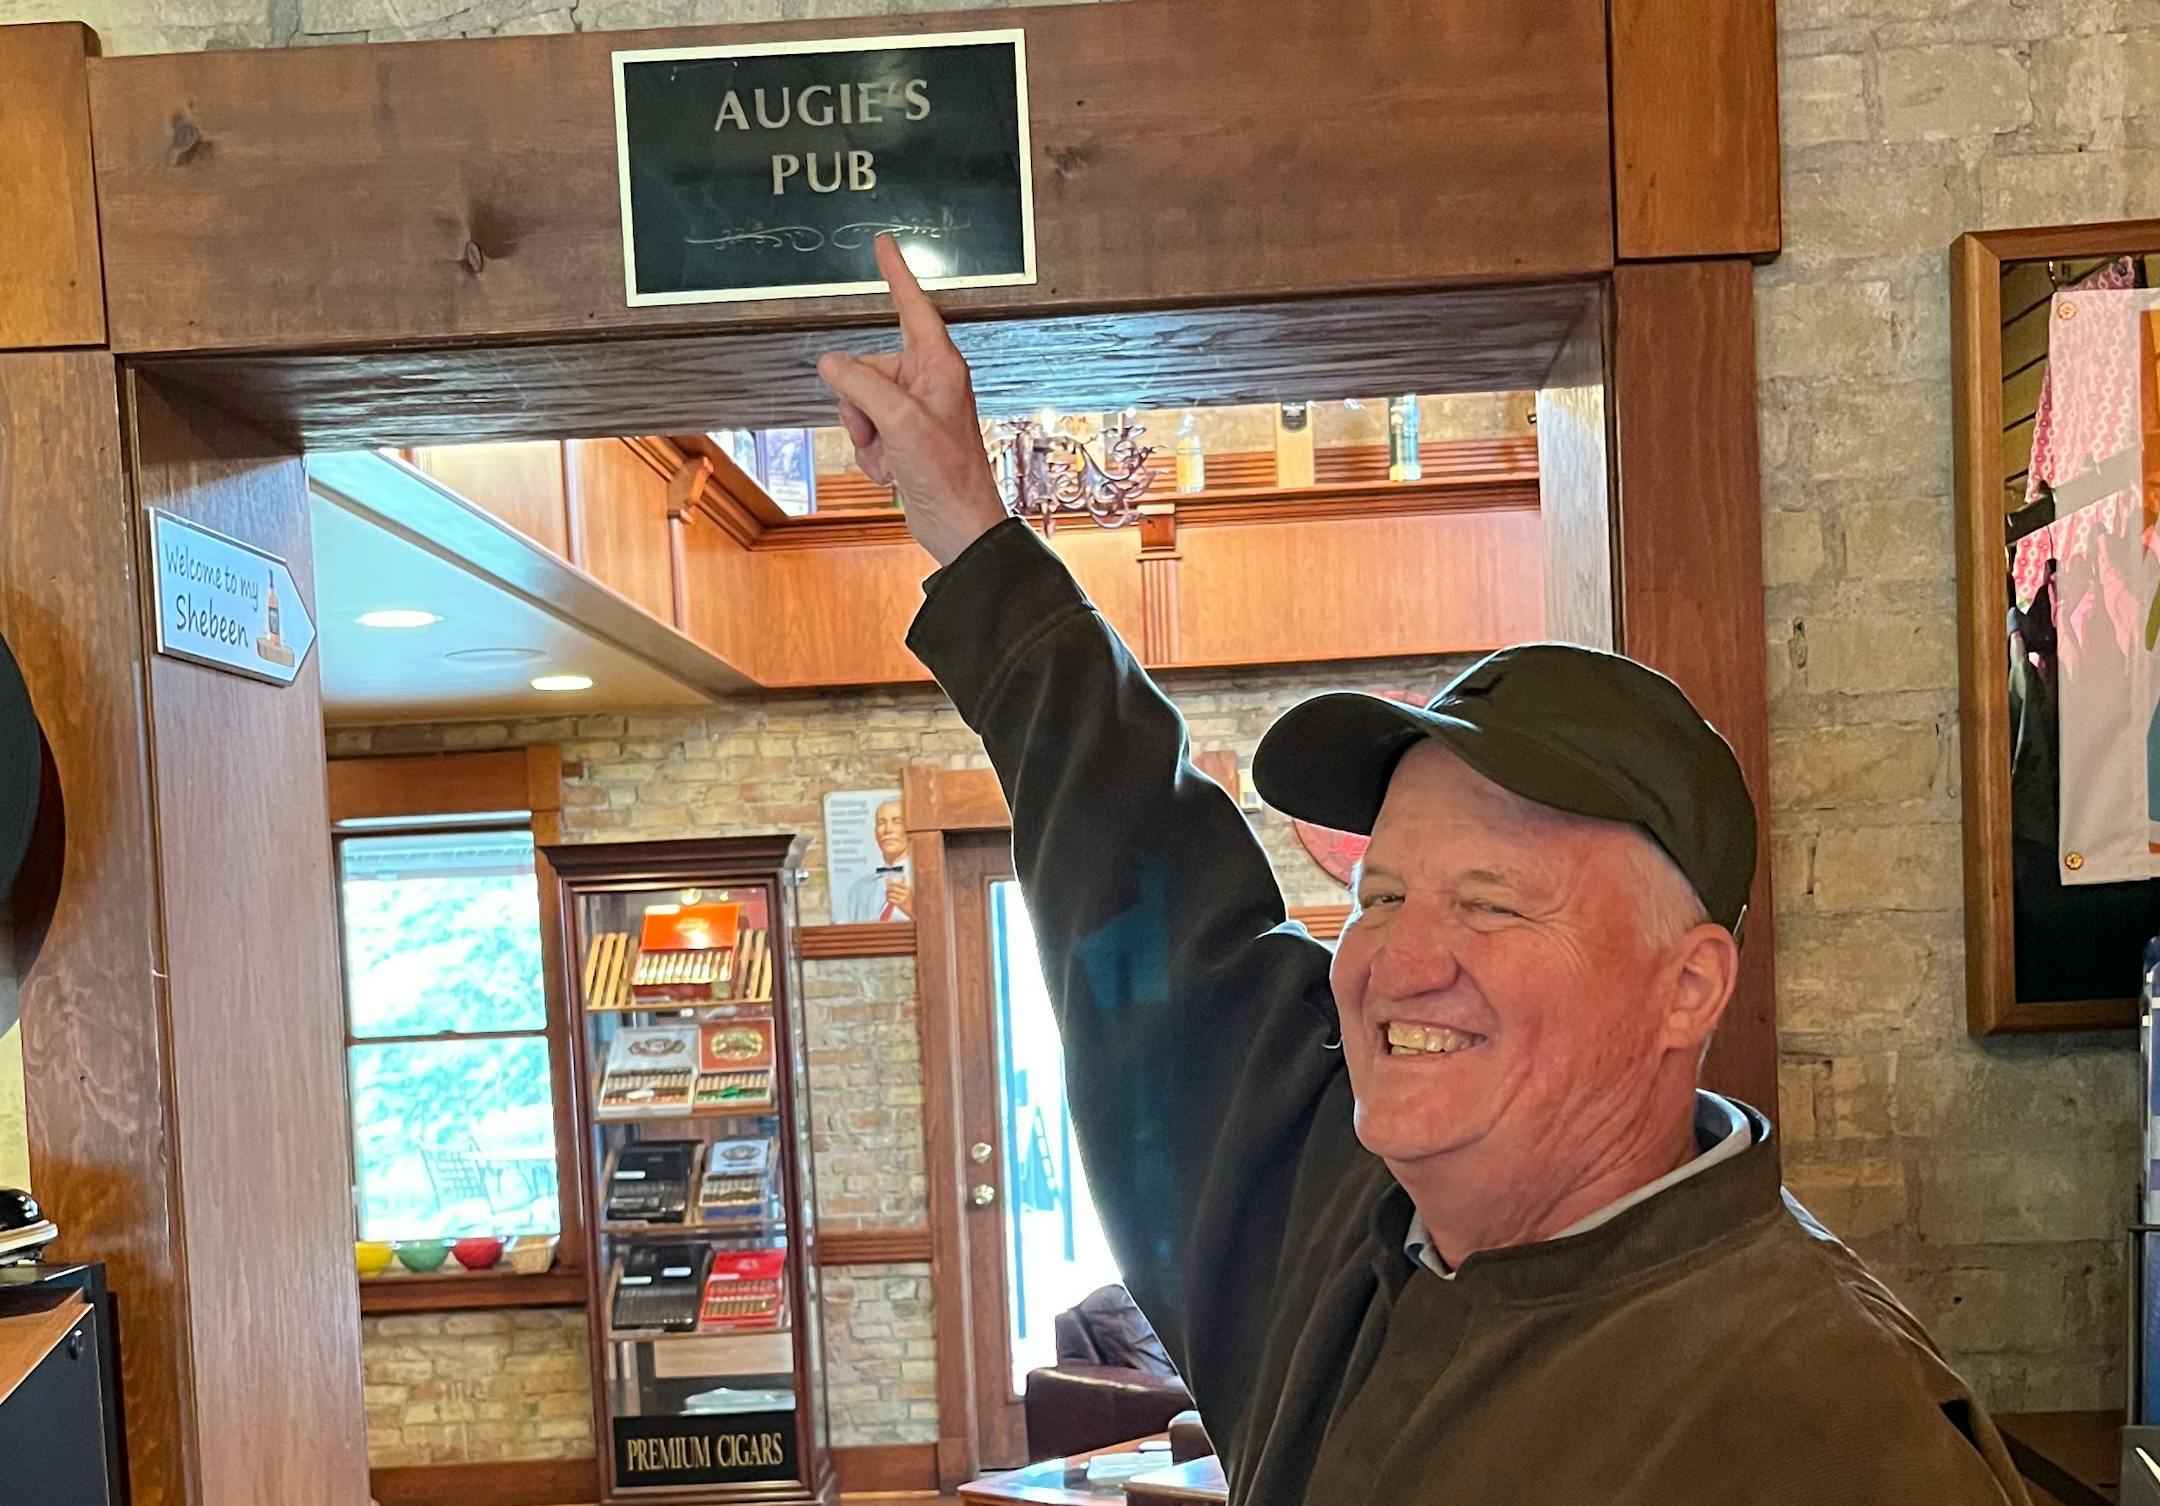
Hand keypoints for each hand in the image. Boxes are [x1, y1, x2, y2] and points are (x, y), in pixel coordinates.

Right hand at [818, 236, 1009, 566]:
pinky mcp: (903, 436)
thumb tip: (831, 363)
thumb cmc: (948, 474)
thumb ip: (861, 385)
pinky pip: (865, 431)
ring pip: (858, 402)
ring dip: (865, 434)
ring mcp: (913, 410)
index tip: (884, 243)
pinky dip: (871, 454)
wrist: (957, 525)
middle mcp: (926, 381)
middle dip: (859, 404)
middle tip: (884, 436)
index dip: (896, 274)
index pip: (911, 307)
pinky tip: (894, 472)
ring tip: (894, 458)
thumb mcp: (899, 422)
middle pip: (865, 367)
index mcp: (939, 365)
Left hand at [884, 879, 913, 913]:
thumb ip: (902, 889)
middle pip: (893, 888)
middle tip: (886, 891)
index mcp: (908, 889)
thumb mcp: (909, 894)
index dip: (891, 883)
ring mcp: (903, 898)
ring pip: (891, 894)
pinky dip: (888, 900)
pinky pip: (891, 900)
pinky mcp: (900, 904)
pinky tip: (889, 901)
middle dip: (888, 889)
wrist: (916, 911)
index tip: (887, 884)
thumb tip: (892, 883)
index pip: (897, 883)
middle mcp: (906, 892)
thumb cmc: (911, 903)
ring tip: (887, 897)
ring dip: (887, 895)